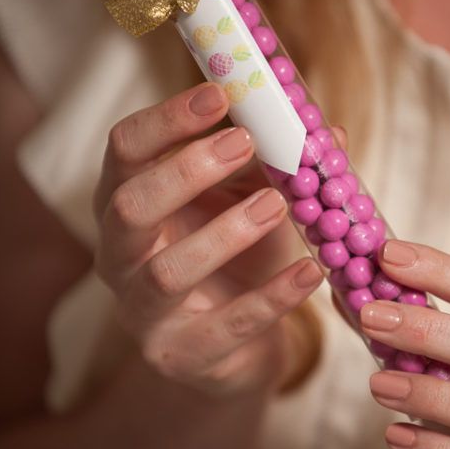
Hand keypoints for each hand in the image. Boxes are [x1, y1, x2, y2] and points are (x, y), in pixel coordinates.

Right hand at [93, 82, 322, 391]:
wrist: (235, 348)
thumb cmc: (236, 260)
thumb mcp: (252, 202)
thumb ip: (278, 166)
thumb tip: (329, 132)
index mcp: (128, 202)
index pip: (124, 149)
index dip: (166, 119)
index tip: (220, 93)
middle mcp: (120, 256)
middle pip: (129, 206)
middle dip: (185, 169)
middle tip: (244, 141)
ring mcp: (143, 311)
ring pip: (167, 272)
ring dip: (225, 233)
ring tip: (279, 204)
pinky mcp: (180, 355)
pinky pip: (224, 328)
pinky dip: (272, 298)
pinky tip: (312, 272)